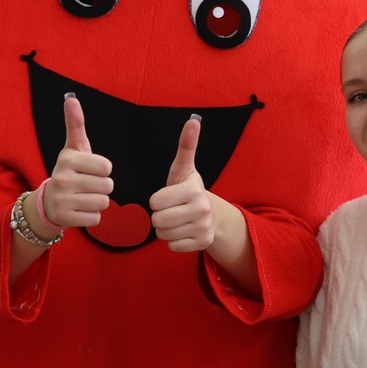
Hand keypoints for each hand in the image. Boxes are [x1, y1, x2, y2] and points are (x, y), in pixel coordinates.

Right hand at [43, 94, 112, 230]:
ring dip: (97, 202)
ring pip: (103, 203)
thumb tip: (71, 98)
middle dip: (102, 187)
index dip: (103, 170)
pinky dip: (91, 216)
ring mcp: (62, 200)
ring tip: (83, 197)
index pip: (107, 167)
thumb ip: (75, 124)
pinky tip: (79, 209)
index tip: (90, 170)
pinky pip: (95, 219)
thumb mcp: (73, 147)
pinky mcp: (65, 218)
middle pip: (107, 186)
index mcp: (68, 159)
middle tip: (86, 185)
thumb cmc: (69, 171)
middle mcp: (62, 179)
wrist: (49, 201)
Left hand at [149, 114, 215, 252]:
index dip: (156, 200)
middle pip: (158, 220)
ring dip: (164, 230)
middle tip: (170, 210)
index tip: (166, 197)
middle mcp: (202, 209)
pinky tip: (182, 231)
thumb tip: (192, 121)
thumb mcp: (184, 168)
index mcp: (194, 190)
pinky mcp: (203, 243)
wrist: (211, 213)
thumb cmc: (188, 189)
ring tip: (176, 220)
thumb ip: (186, 145)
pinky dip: (173, 241)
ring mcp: (204, 228)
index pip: (155, 202)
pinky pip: (172, 246)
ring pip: (164, 235)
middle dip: (159, 216)